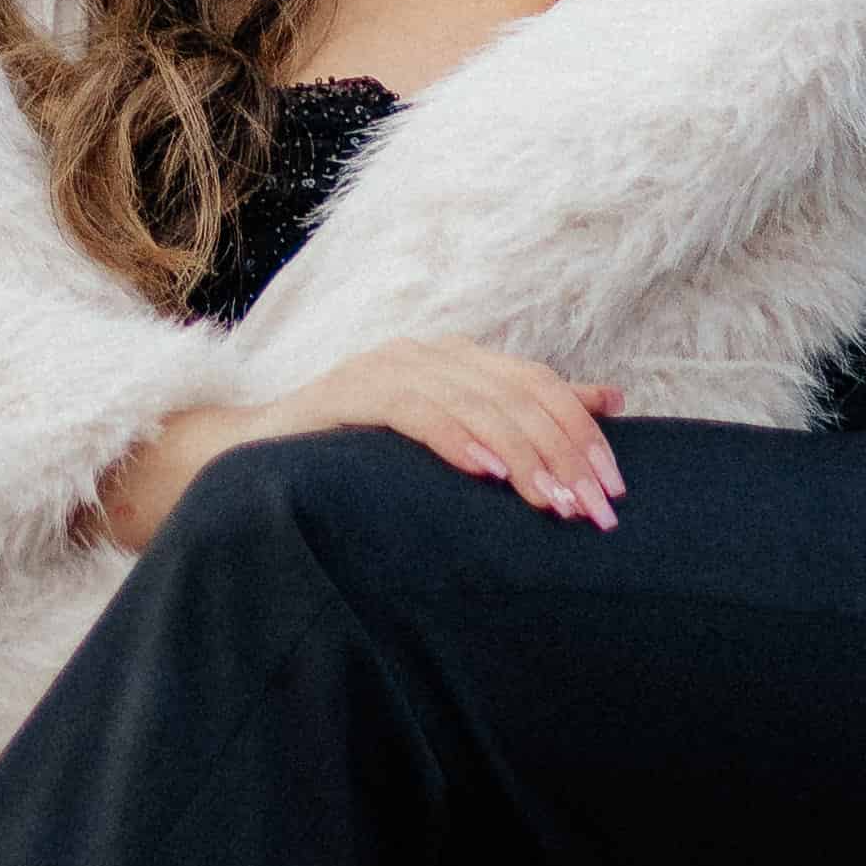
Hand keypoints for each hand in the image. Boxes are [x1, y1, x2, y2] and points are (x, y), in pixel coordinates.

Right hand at [96, 330, 626, 553]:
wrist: (249, 466)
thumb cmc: (358, 460)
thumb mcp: (450, 438)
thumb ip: (522, 414)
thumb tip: (611, 400)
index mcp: (454, 360)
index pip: (535, 385)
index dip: (580, 433)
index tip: (615, 491)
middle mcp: (423, 353)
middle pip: (515, 392)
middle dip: (563, 453)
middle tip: (596, 512)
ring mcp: (383, 368)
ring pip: (473, 400)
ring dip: (521, 455)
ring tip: (554, 505)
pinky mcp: (346, 393)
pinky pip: (412, 409)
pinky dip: (453, 438)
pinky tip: (485, 473)